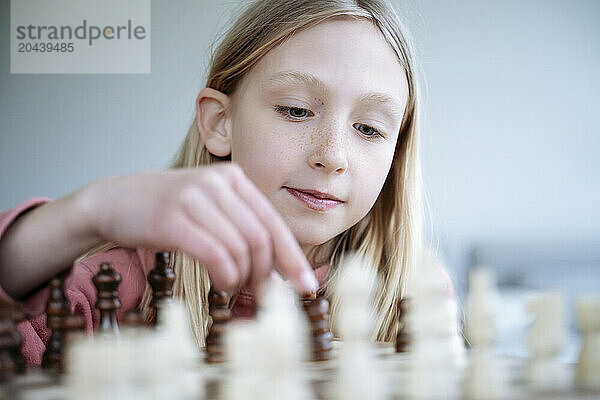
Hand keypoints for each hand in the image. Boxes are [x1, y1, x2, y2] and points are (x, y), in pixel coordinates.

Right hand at [79, 163, 316, 293]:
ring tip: (232, 287)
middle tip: (260, 295)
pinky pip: (215, 253)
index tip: (306, 286)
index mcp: (233, 178)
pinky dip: (225, 275)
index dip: (292, 258)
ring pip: (241, 248)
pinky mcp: (173, 217)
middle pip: (261, 238)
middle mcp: (218, 182)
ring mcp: (195, 197)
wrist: (112, 201)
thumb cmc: (165, 211)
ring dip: (243, 278)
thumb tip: (274, 271)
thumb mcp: (209, 209)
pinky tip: (221, 284)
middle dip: (266, 274)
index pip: (274, 223)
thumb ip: (240, 230)